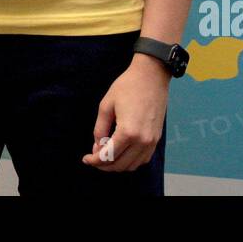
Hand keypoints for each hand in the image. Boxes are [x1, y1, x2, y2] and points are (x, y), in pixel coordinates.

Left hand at [82, 55, 169, 170]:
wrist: (151, 76)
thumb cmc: (127, 86)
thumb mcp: (106, 105)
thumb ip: (99, 129)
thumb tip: (97, 148)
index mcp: (127, 132)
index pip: (108, 156)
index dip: (94, 160)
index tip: (86, 159)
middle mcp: (142, 141)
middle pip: (119, 165)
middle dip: (104, 165)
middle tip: (93, 159)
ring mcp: (151, 141)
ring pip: (132, 165)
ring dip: (117, 165)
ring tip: (105, 157)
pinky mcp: (156, 139)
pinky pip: (143, 159)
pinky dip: (130, 161)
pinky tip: (121, 153)